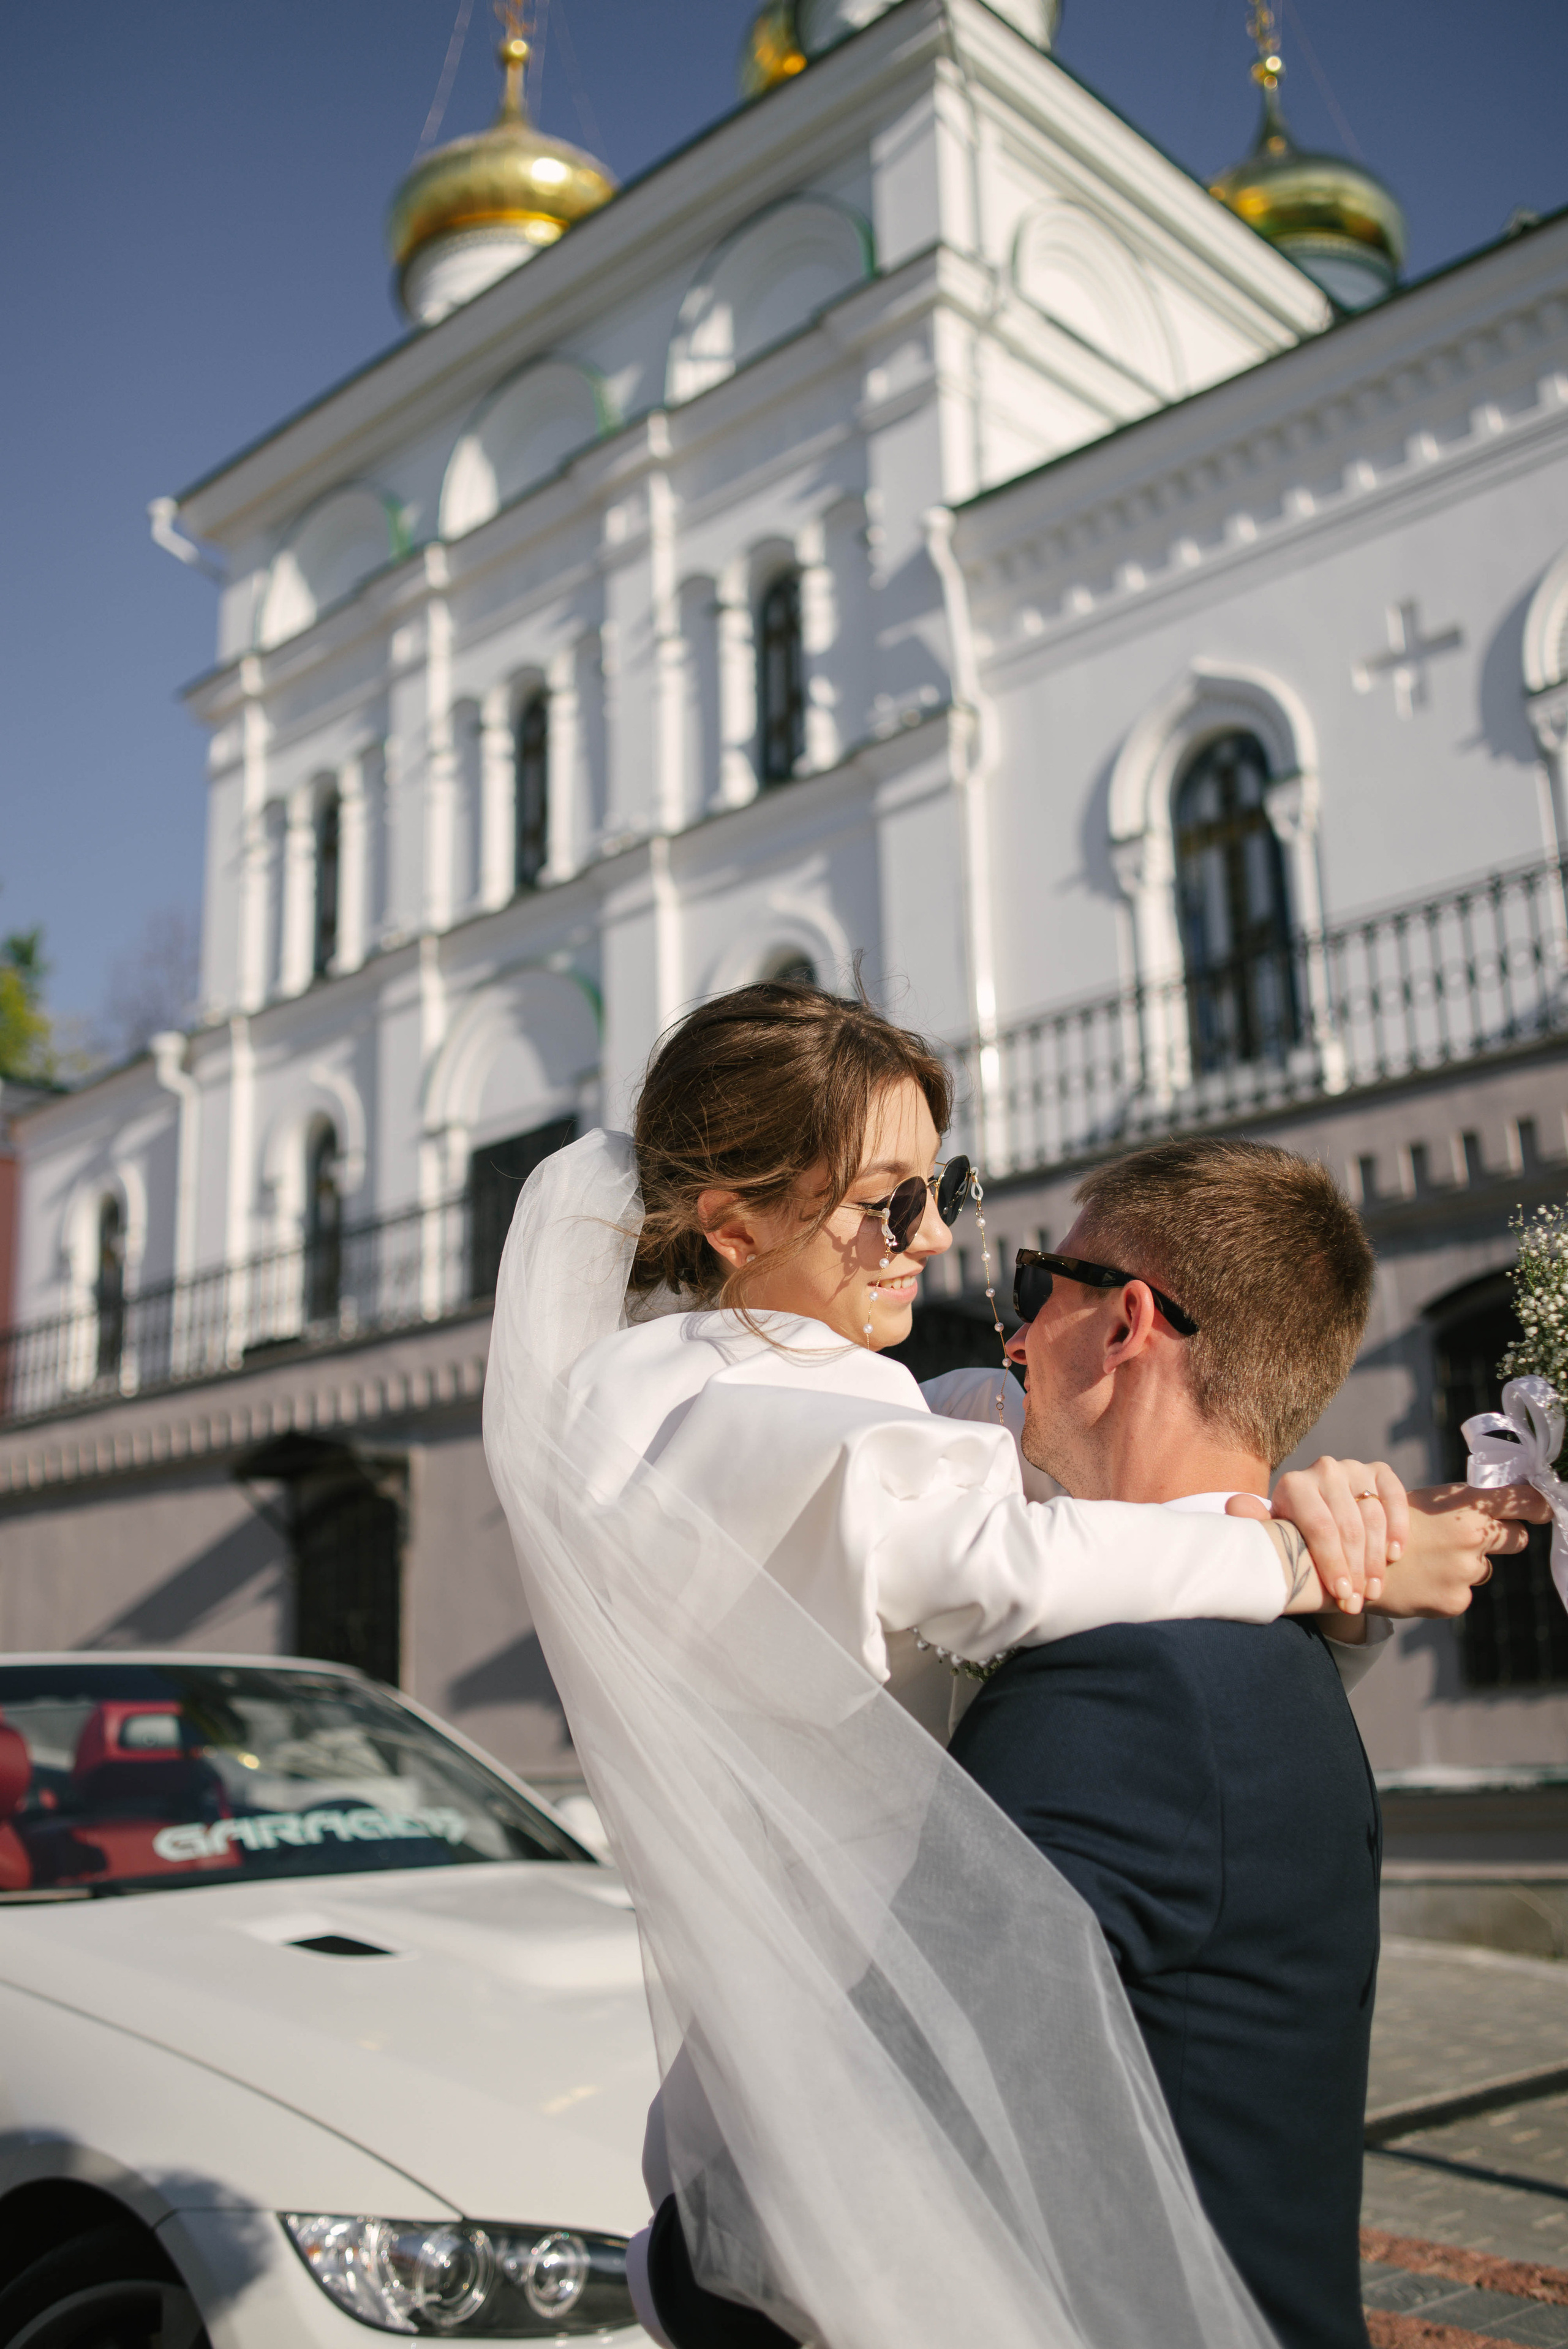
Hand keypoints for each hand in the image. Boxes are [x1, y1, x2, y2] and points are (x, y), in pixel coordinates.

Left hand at [1227, 1457, 1408, 1613]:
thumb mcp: (1280, 1540)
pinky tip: (1394, 1555)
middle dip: (1355, 1570)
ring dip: (1376, 1559)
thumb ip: (1259, 1526)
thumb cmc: (1299, 1541)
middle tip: (1358, 1602)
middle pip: (1349, 1526)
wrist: (1328, 1529)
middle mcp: (1324, 1469)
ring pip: (1373, 1516)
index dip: (1333, 1564)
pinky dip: (1397, 1528)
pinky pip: (1394, 1500)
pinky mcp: (1379, 1472)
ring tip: (1374, 1591)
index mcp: (1294, 1485)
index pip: (1320, 1528)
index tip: (1342, 1596)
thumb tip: (1234, 1506)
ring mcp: (1354, 1468)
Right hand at [1372, 1481, 1548, 1616]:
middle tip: (1471, 1537)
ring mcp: (1466, 1572)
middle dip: (1504, 1537)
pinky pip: (1464, 1592)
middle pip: (1516, 1538)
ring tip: (1428, 1559)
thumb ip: (1466, 1506)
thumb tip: (1503, 1506)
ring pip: (1484, 1568)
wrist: (1350, 1560)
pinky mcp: (1456, 1601)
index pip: (1524, 1503)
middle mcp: (1473, 1537)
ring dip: (1466, 1565)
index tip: (1544, 1510)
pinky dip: (1447, 1587)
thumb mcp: (1427, 1501)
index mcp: (1466, 1505)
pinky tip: (1421, 1579)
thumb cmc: (1386, 1522)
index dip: (1538, 1507)